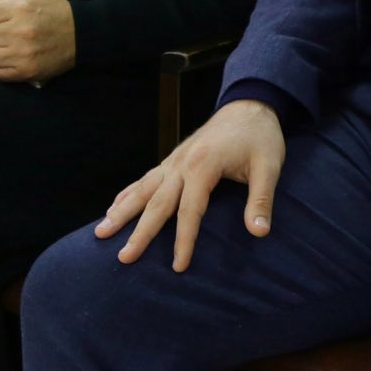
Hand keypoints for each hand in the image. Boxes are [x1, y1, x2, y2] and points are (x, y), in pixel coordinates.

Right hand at [97, 98, 284, 270]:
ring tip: (101, 232)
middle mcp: (182, 163)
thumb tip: (260, 233)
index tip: (178, 266)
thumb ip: (262, 200)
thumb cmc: (261, 136)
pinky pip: (146, 179)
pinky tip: (112, 207)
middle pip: (157, 203)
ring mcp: (174, 160)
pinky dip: (128, 193)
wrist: (250, 104)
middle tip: (123, 258)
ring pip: (143, 189)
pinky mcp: (173, 159)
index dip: (184, 239)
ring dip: (122, 211)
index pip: (190, 210)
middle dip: (140, 232)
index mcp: (204, 165)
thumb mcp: (269, 166)